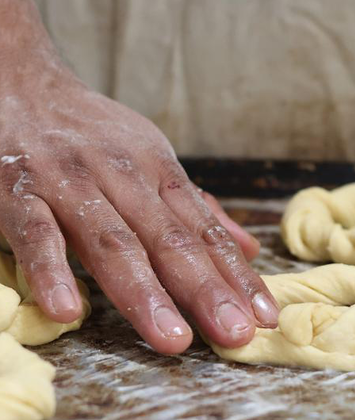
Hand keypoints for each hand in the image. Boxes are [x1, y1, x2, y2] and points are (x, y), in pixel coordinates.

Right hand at [0, 54, 277, 354]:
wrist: (17, 81)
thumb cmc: (92, 134)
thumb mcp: (152, 159)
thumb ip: (197, 209)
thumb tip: (249, 247)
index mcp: (160, 172)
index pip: (207, 233)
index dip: (238, 276)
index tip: (264, 316)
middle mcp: (123, 177)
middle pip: (171, 242)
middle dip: (207, 292)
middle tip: (235, 336)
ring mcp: (70, 184)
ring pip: (113, 243)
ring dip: (145, 293)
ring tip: (173, 339)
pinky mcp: (18, 191)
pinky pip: (37, 233)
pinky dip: (52, 270)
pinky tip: (69, 310)